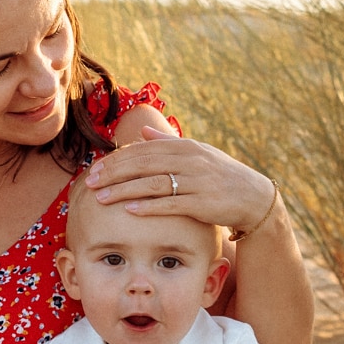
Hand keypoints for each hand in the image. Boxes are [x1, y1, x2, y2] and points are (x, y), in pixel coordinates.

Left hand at [83, 128, 276, 235]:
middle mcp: (189, 160)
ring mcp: (196, 181)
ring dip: (123, 191)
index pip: (142, 150)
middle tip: (90, 182)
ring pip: (152, 183)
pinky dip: (148, 206)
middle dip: (113, 173)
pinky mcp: (202, 203)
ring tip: (101, 197)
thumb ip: (169, 143)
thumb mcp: (198, 154)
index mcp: (184, 147)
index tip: (96, 168)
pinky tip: (129, 210)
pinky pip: (170, 204)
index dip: (117, 159)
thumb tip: (143, 133)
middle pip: (142, 164)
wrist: (253, 198)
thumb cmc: (220, 176)